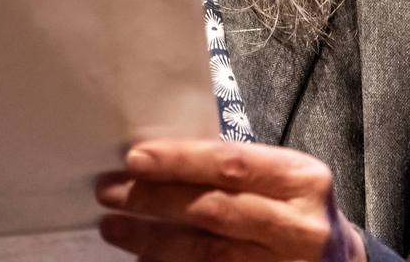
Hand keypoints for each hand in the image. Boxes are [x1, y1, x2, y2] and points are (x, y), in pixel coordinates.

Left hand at [96, 139, 365, 261]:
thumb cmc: (298, 210)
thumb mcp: (282, 179)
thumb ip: (236, 170)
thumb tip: (162, 160)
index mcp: (300, 179)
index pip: (230, 164)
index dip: (180, 161)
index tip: (135, 158)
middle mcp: (298, 225)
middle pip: (214, 210)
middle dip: (155, 200)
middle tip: (109, 191)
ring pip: (208, 254)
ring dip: (153, 240)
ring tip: (114, 226)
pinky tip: (145, 260)